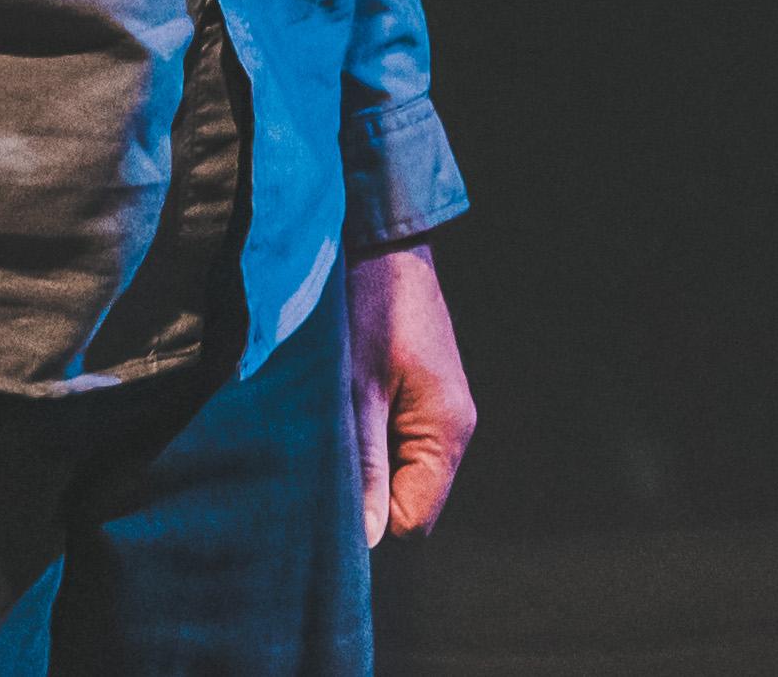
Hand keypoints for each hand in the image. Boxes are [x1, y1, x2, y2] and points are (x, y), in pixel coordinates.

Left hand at [341, 240, 479, 546]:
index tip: (329, 484)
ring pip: (399, 470)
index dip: (368, 515)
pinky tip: (345, 402)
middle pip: (407, 499)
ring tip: (333, 418)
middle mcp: (453, 427)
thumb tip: (365, 538)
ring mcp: (439, 410)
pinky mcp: (423, 394)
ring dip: (364, 458)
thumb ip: (365, 464)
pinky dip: (368, 434)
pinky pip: (396, 441)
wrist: (382, 239)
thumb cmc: (369, 305)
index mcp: (446, 431)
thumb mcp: (355, 390)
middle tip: (324, 448)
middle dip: (365, 487)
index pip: (411, 520)